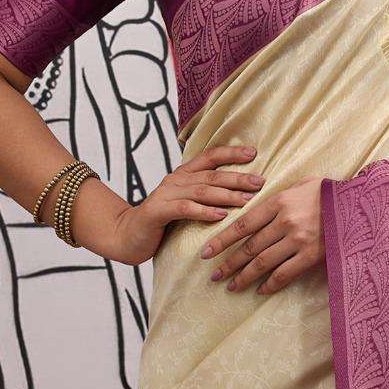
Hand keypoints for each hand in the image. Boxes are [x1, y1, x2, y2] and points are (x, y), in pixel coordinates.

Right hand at [98, 139, 263, 267]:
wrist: (128, 235)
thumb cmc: (162, 222)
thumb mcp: (186, 204)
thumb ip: (205, 195)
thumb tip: (239, 193)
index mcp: (184, 174)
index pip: (210, 157)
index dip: (231, 153)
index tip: (254, 153)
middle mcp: (176, 180)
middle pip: (212, 174)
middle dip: (238, 177)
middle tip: (260, 182)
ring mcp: (166, 194)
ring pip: (202, 190)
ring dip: (227, 195)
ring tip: (247, 200)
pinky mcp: (159, 211)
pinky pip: (186, 209)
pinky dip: (205, 211)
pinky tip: (222, 215)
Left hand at [201, 176, 324, 295]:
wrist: (359, 203)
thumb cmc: (329, 192)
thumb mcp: (300, 186)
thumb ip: (277, 199)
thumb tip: (255, 209)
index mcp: (278, 202)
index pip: (242, 225)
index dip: (222, 241)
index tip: (207, 252)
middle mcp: (284, 222)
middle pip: (249, 247)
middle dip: (229, 263)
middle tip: (214, 275)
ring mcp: (298, 241)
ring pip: (263, 262)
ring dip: (244, 276)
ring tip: (231, 286)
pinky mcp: (311, 256)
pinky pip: (285, 273)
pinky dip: (270, 283)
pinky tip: (260, 290)